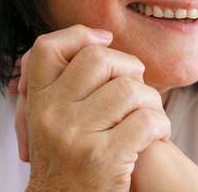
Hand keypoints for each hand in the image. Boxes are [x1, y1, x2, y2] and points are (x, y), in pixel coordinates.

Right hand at [12, 25, 170, 191]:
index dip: (79, 34)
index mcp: (37, 103)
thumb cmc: (67, 162)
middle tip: (136, 85)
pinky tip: (157, 135)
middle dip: (128, 66)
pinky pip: (146, 120)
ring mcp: (76, 135)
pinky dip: (161, 125)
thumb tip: (97, 39)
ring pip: (129, 88)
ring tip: (150, 115)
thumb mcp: (48, 122)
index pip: (46, 48)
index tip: (105, 40)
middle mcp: (51, 115)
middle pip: (98, 58)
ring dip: (150, 100)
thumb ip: (64, 85)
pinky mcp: (104, 158)